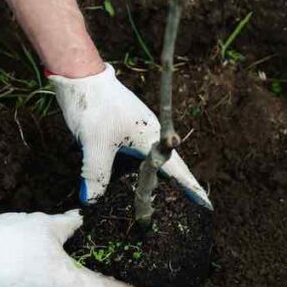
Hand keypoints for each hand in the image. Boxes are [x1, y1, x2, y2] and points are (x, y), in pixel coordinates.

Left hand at [49, 64, 211, 205]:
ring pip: (146, 164)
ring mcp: (133, 132)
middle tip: (185, 210)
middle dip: (175, 190)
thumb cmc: (94, 106)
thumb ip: (96, 174)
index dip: (191, 189)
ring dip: (150, 183)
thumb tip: (92, 201)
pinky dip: (130, 173)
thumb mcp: (95, 145)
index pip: (176, 170)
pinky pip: (131, 158)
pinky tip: (123, 184)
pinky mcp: (119, 130)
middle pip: (165, 169)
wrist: (80, 75)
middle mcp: (147, 136)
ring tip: (154, 204)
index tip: (206, 205)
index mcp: (151, 138)